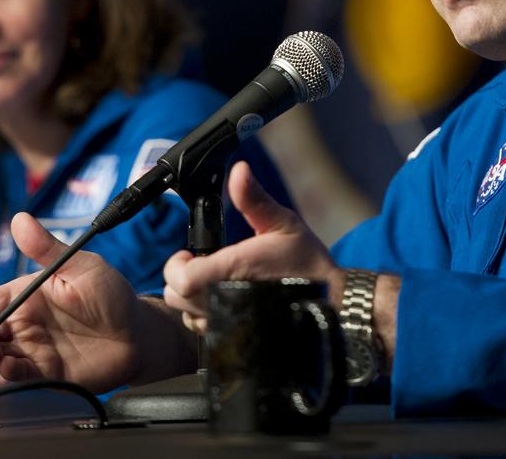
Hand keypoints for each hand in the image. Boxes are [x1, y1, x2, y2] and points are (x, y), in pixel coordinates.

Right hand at [0, 212, 168, 392]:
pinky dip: (8, 375)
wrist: (139, 333)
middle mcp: (24, 324)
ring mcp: (33, 350)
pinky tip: (8, 368)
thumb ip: (48, 249)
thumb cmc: (111, 294)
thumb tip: (20, 218)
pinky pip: (19, 377)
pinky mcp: (46, 374)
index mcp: (27, 295)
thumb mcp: (81, 266)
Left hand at [162, 160, 339, 334]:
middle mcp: (224, 302)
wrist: (330, 301)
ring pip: (186, 315)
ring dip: (193, 299)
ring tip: (214, 282)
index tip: (189, 254)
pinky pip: (204, 330)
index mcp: (231, 271)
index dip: (177, 264)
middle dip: (183, 278)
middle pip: (176, 297)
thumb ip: (254, 199)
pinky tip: (225, 300)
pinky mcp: (234, 336)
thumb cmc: (306, 263)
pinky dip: (206, 316)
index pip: (180, 278)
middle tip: (202, 264)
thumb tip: (240, 170)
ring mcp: (229, 323)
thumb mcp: (283, 223)